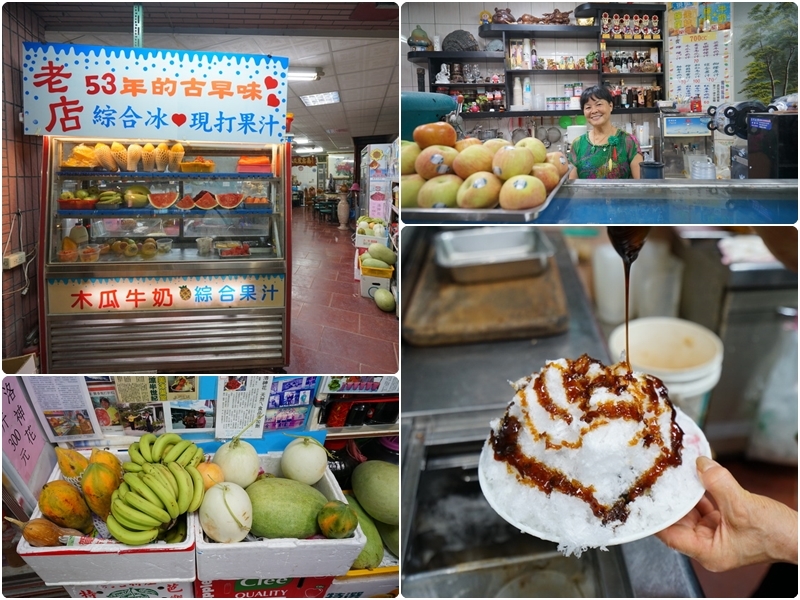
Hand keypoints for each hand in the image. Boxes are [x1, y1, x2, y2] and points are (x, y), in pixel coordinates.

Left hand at [655, 456, 797, 571]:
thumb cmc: (776, 534)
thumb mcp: (741, 505)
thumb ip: (717, 483)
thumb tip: (700, 464)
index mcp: (708, 552)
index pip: (670, 535)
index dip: (656, 518)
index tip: (642, 500)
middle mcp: (708, 546)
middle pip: (678, 521)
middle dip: (670, 500)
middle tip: (656, 479)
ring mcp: (716, 534)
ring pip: (691, 511)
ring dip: (685, 493)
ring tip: (672, 474)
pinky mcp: (726, 523)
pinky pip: (705, 505)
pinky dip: (700, 491)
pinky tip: (694, 476)